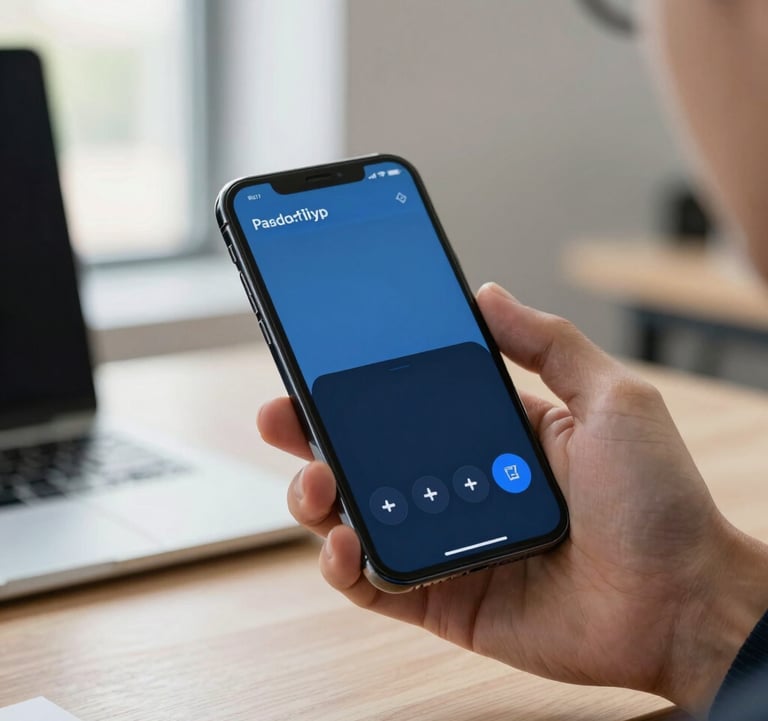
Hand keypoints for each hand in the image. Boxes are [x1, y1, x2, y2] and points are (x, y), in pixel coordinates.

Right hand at [257, 282, 767, 714]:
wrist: (681, 603)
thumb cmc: (658, 500)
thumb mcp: (611, 399)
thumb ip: (548, 343)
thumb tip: (486, 293)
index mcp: (489, 435)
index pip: (406, 402)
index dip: (358, 383)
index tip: (319, 359)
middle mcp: (457, 484)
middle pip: (365, 457)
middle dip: (311, 435)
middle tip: (280, 415)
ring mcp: (444, 542)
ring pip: (354, 516)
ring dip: (315, 497)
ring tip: (313, 482)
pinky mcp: (440, 598)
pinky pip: (373, 583)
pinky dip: (342, 565)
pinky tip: (341, 543)